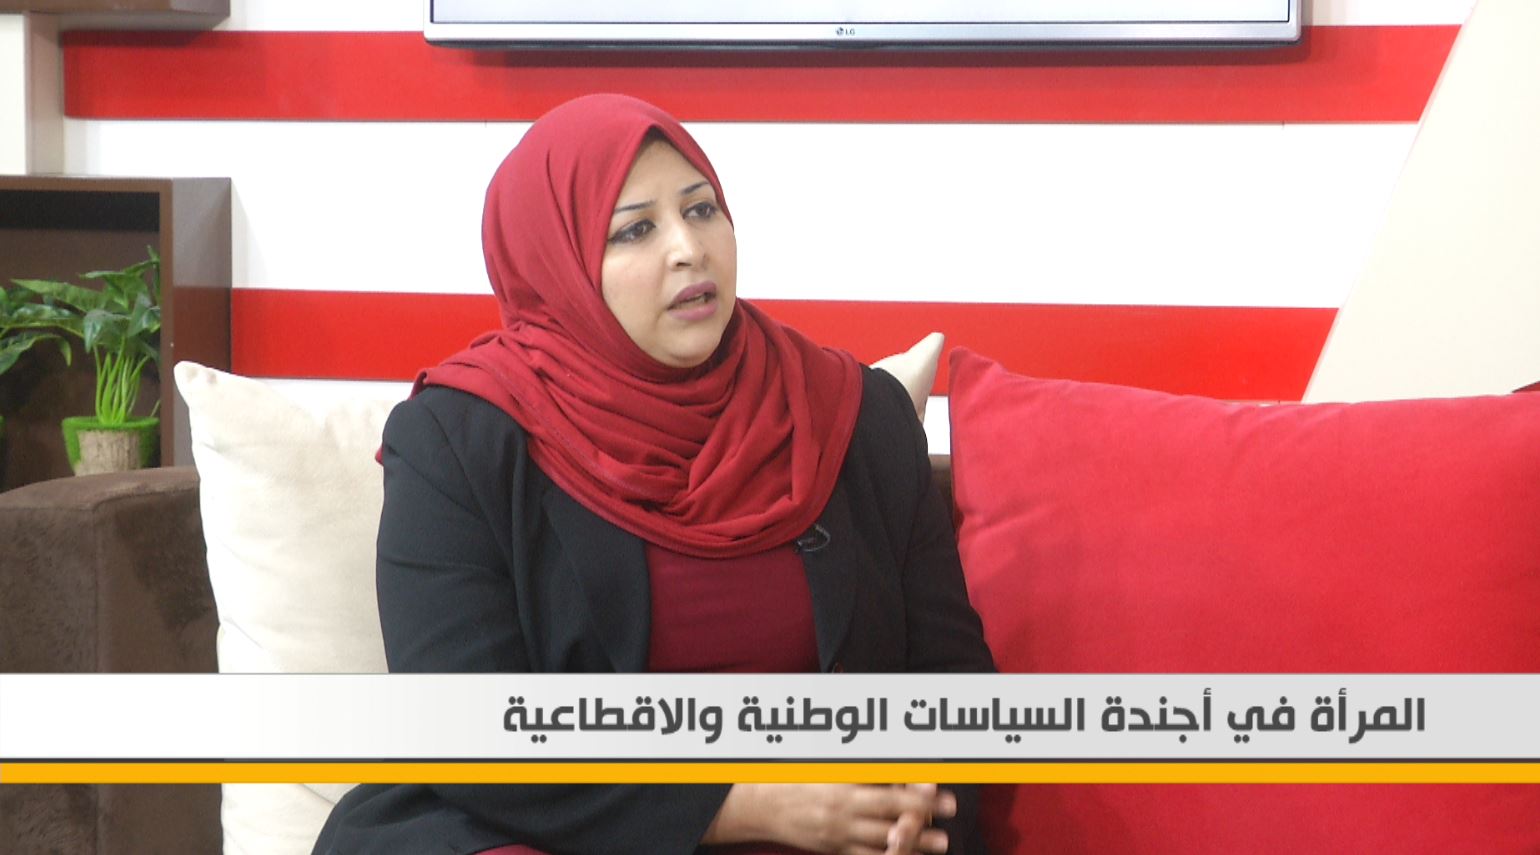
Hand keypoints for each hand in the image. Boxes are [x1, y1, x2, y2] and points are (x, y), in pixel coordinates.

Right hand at [703, 783, 954, 854]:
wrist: (757, 806)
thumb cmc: (791, 775)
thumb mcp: (823, 759)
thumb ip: (856, 758)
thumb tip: (887, 751)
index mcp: (840, 778)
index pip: (883, 778)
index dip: (911, 780)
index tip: (934, 779)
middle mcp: (841, 805)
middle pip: (890, 808)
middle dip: (923, 809)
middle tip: (950, 807)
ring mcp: (838, 830)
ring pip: (884, 837)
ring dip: (916, 840)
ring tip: (942, 841)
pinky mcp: (833, 848)